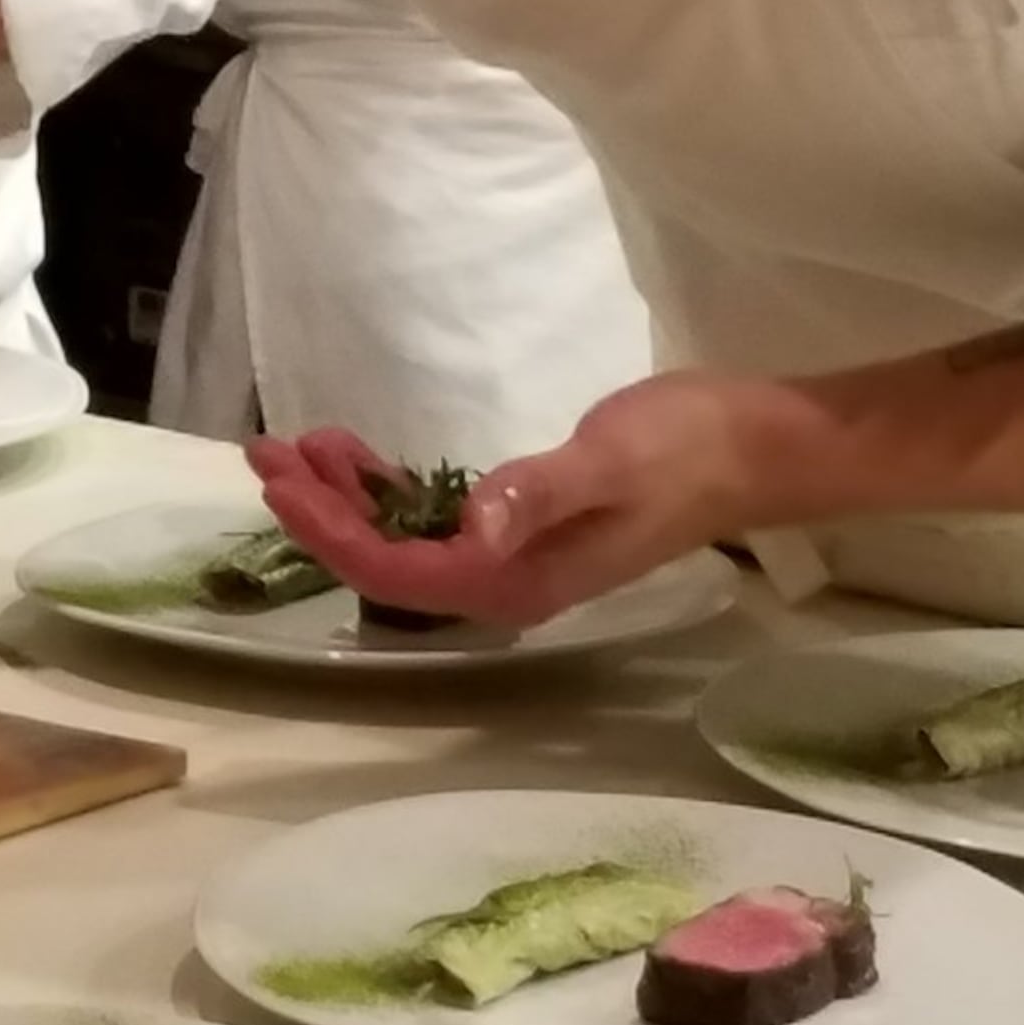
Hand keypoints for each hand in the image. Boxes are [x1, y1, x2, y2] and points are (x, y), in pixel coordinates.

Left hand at [246, 375, 783, 625]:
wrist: (756, 448)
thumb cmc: (688, 447)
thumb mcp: (612, 461)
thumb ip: (540, 495)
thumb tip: (470, 532)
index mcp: (520, 580)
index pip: (397, 574)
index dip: (330, 533)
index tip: (280, 480)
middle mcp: (508, 582)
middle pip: (385, 565)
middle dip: (319, 513)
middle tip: (266, 448)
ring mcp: (516, 557)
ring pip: (403, 544)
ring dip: (347, 498)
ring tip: (302, 442)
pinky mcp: (526, 525)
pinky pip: (433, 523)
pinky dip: (389, 490)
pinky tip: (364, 458)